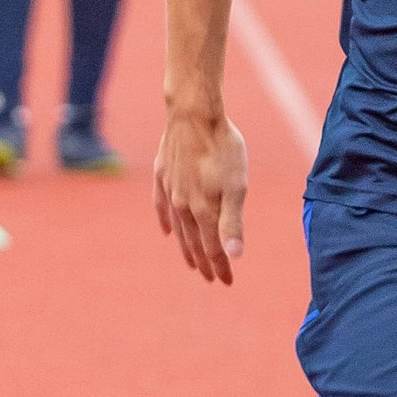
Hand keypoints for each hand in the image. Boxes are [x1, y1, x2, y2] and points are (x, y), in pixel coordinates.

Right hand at [152, 99, 247, 283]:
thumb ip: (232, 222)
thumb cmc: (222, 147)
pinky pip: (160, 205)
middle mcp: (183, 205)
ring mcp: (170, 190)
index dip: (221, 266)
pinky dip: (163, 221)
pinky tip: (164, 230)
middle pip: (194, 241)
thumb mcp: (236, 186)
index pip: (213, 248)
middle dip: (203, 262)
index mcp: (203, 210)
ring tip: (190, 262)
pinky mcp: (162, 174)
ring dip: (185, 247)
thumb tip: (234, 256)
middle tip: (209, 278)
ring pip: (177, 227)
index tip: (227, 282)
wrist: (193, 114)